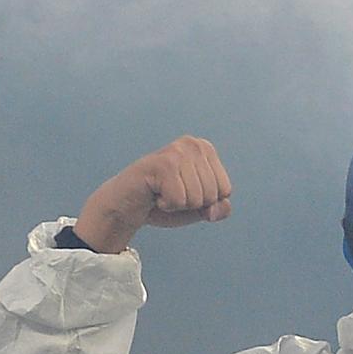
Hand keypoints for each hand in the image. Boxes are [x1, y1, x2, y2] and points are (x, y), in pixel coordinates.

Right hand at [74, 135, 232, 254]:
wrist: (126, 206)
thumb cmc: (165, 202)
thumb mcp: (200, 208)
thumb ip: (219, 208)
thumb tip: (214, 209)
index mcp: (206, 149)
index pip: (225, 190)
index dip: (205, 202)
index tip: (184, 192)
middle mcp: (193, 144)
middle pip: (212, 194)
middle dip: (192, 204)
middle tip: (170, 193)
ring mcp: (177, 152)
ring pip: (197, 198)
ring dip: (177, 204)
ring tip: (161, 192)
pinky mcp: (162, 164)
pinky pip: (179, 200)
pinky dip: (166, 205)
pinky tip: (154, 193)